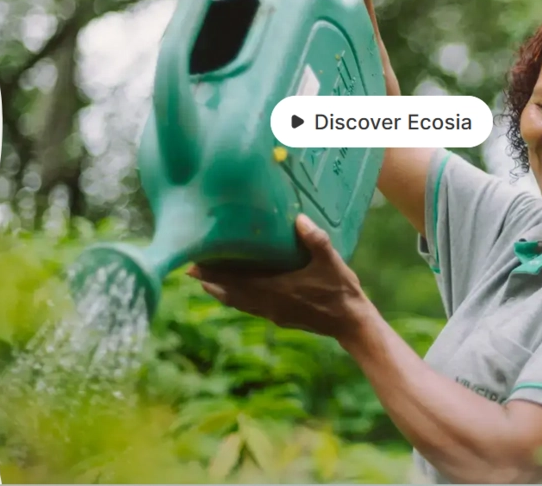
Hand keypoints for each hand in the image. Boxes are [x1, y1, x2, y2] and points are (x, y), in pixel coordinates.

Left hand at [188, 215, 372, 339]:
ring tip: (203, 281)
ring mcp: (272, 313)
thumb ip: (315, 240)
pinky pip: (248, 307)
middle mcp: (269, 304)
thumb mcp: (331, 261)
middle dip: (210, 282)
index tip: (192, 266)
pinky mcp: (278, 318)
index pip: (235, 282)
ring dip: (220, 291)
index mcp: (276, 289)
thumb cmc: (341, 290)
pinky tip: (232, 292)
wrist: (351, 323)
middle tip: (190, 270)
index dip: (213, 275)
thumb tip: (298, 218)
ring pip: (237, 302)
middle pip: (229, 293)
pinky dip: (235, 299)